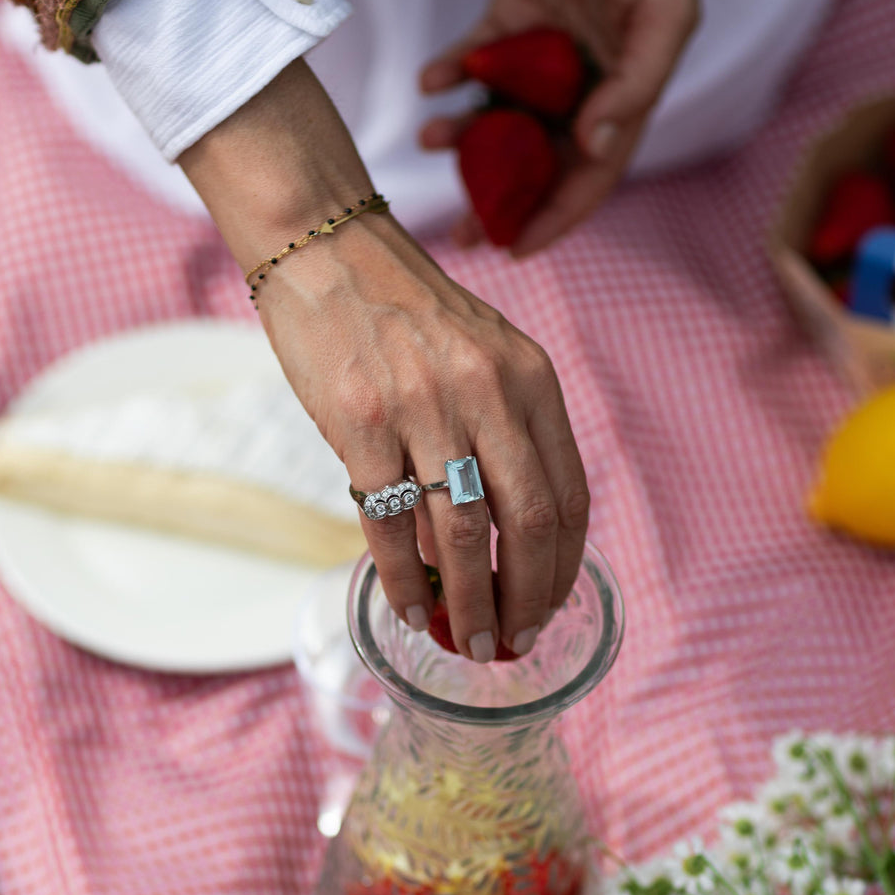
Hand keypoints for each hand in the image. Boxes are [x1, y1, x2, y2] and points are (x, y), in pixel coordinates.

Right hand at [179, 61, 589, 661]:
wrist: (326, 250)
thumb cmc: (406, 316)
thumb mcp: (482, 360)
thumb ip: (504, 439)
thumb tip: (502, 549)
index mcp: (530, 379)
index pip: (568, 495)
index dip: (564, 566)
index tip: (551, 608)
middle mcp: (486, 392)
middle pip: (527, 524)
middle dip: (526, 599)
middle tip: (514, 644)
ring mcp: (423, 407)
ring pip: (462, 535)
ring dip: (471, 604)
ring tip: (471, 643)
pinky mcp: (361, 423)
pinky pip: (390, 525)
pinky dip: (404, 580)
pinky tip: (411, 610)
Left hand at [419, 0, 698, 256]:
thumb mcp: (664, 11)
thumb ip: (635, 84)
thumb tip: (593, 147)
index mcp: (627, 93)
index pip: (590, 175)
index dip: (556, 217)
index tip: (514, 250)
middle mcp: (584, 81)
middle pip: (538, 159)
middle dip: (500, 198)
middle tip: (461, 232)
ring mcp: (545, 50)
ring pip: (500, 114)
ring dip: (465, 137)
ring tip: (432, 139)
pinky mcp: (510, 12)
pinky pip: (474, 57)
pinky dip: (449, 73)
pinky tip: (431, 85)